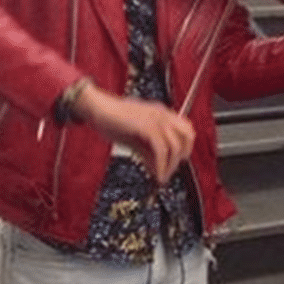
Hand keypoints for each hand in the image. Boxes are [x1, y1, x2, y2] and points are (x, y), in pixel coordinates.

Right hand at [71, 82, 195, 184]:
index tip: (177, 162)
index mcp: (161, 113)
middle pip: (188, 135)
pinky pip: (161, 150)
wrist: (96, 108)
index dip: (185, 147)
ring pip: (176, 145)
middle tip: (171, 170)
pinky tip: (157, 174)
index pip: (186, 128)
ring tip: (162, 176)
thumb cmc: (111, 119)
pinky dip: (162, 165)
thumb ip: (147, 151)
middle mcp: (162, 114)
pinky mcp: (147, 127)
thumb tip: (156, 167)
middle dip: (182, 156)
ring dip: (171, 165)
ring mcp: (156, 119)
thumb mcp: (134, 137)